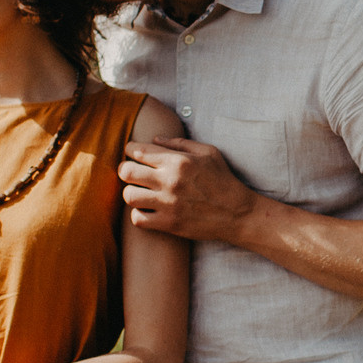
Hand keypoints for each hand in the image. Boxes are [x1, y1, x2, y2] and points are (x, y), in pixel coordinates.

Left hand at [119, 136, 263, 242]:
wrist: (237, 213)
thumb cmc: (223, 180)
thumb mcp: (208, 152)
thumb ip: (179, 143)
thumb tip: (154, 139)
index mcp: (178, 161)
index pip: (138, 151)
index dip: (130, 150)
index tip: (133, 154)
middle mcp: (170, 181)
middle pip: (127, 172)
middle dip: (125, 170)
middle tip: (131, 173)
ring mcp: (168, 204)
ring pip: (129, 196)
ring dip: (131, 193)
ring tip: (140, 193)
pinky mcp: (169, 223)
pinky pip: (138, 219)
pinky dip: (139, 214)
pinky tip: (148, 210)